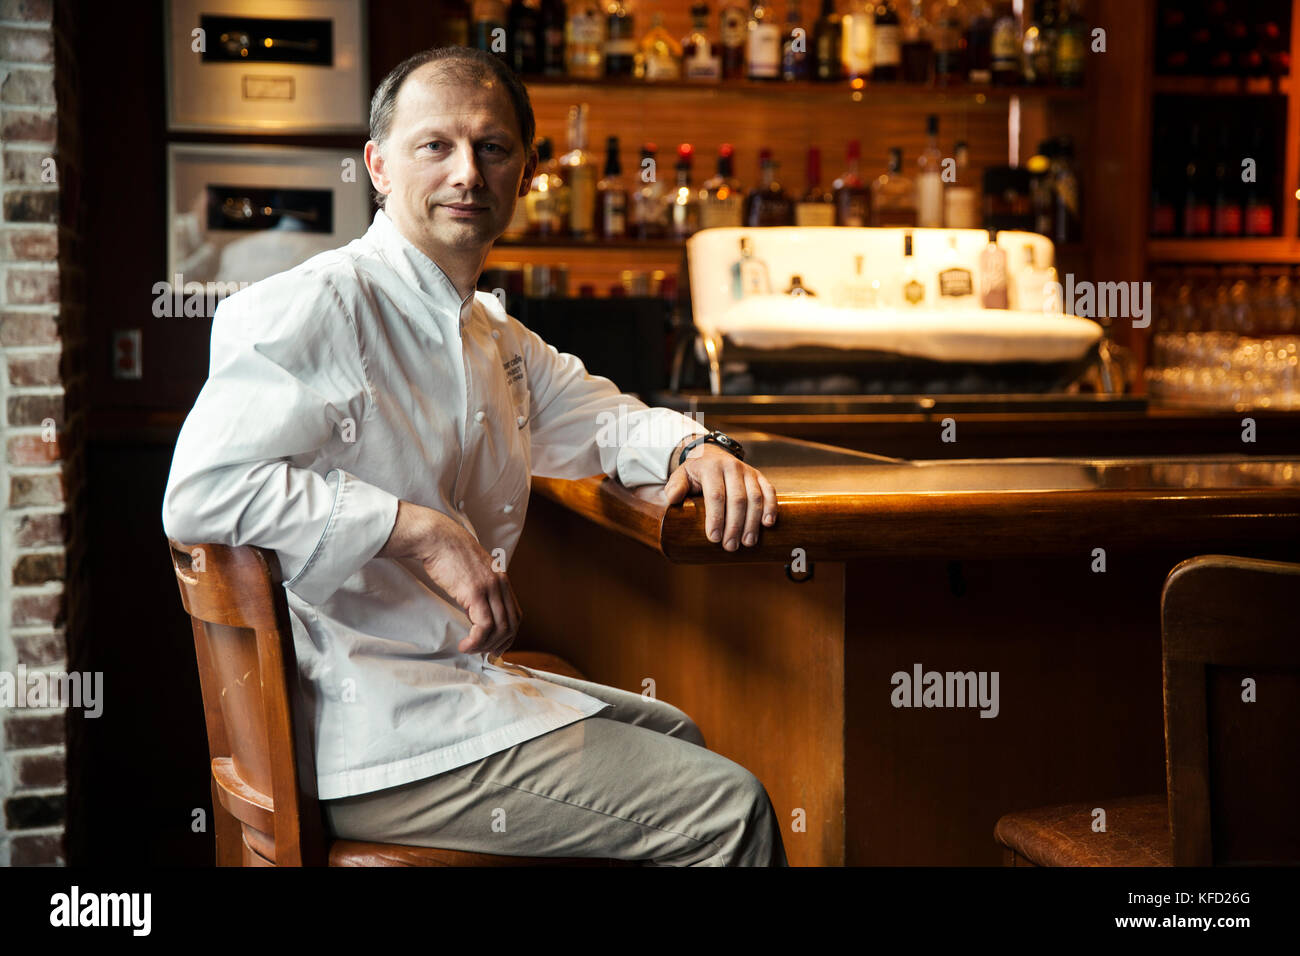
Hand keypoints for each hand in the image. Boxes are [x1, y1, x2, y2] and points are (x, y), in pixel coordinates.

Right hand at [378, 500, 520, 655]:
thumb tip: (475, 610)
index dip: (509, 635)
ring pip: (499, 628)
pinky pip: (484, 625)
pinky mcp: (476, 593)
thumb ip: (480, 587)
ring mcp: (490, 588)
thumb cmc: (448, 553)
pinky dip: (476, 640)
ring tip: (470, 649)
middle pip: (511, 624)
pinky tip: (464, 644)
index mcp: (502, 579)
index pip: (516, 614)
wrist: (437, 538)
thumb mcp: (472, 571)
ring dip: (485, 645)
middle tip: (484, 653)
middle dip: (499, 644)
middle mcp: (501, 584)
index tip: (497, 647)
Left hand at [662, 443, 776, 550]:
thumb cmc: (695, 471)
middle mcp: (731, 466)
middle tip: (730, 546)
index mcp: (711, 467)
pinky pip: (769, 490)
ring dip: (753, 522)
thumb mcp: (680, 476)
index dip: (716, 518)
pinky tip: (768, 524)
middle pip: (737, 499)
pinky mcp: (759, 476)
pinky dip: (771, 507)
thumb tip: (672, 499)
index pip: (715, 495)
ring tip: (748, 542)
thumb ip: (676, 487)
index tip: (714, 538)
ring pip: (755, 497)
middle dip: (735, 525)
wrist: (710, 453)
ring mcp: (748, 471)